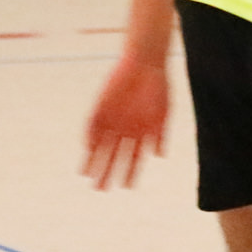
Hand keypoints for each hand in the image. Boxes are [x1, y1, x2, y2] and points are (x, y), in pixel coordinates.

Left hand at [84, 55, 168, 189]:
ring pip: (100, 145)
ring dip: (94, 159)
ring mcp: (111, 119)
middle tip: (100, 189)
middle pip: (114, 156)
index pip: (133, 158)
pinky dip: (90, 137)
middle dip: (107, 172)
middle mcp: (124, 129)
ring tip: (87, 175)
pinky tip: (88, 148)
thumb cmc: (158, 87)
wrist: (145, 62)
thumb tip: (159, 156)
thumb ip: (161, 134)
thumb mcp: (164, 113)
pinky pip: (92, 125)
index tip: (126, 187)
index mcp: (140, 133)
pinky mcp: (100, 107)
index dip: (130, 172)